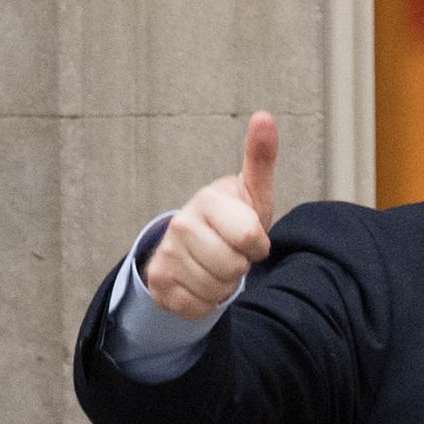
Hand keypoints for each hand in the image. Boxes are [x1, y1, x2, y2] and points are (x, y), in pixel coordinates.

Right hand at [141, 112, 277, 318]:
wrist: (195, 245)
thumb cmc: (231, 217)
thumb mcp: (252, 192)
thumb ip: (260, 158)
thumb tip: (265, 116)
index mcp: (207, 201)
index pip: (250, 240)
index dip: (258, 245)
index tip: (249, 235)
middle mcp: (180, 226)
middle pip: (233, 268)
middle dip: (240, 266)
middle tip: (231, 251)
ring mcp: (166, 255)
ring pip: (216, 290)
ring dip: (224, 285)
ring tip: (216, 265)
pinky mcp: (158, 284)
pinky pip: (198, 308)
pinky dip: (206, 302)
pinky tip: (201, 281)